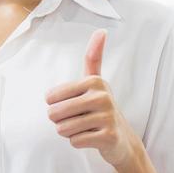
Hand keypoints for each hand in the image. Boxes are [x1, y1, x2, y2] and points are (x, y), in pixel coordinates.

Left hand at [44, 28, 139, 167]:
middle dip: (60, 121)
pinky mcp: (108, 136)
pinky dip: (79, 142)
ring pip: (63, 129)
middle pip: (55, 114)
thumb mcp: (96, 81)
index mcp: (94, 81)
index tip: (73, 105)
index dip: (55, 106)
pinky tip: (92, 137)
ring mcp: (107, 116)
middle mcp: (102, 96)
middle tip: (77, 119)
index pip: (51, 97)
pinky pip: (75, 141)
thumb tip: (102, 30)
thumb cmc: (101, 107)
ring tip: (85, 128)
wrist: (122, 139)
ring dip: (69, 132)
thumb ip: (94, 57)